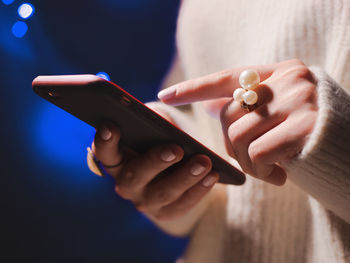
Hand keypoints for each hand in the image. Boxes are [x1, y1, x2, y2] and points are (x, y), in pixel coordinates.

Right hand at [90, 123, 218, 220]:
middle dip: (155, 162)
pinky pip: (182, 204)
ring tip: (204, 162)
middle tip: (176, 149)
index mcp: (118, 160)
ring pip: (162, 193)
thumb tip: (163, 123)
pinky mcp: (165, 213)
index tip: (111, 126)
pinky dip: (199, 190)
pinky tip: (212, 176)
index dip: (104, 141)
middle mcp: (126, 183)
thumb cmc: (160, 143)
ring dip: (185, 177)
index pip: (104, 152)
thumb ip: (154, 123)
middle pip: (135, 176)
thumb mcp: (154, 130)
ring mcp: (145, 201)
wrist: (172, 173)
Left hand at [158, 59, 317, 185]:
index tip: (165, 95)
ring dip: (248, 163)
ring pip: (238, 136)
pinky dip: (261, 172)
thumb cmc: (313, 138)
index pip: (227, 77)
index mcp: (280, 72)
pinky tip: (280, 176)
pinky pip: (257, 153)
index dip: (194, 88)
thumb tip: (210, 107)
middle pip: (229, 115)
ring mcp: (298, 99)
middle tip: (254, 161)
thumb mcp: (281, 115)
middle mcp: (289, 78)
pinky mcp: (306, 126)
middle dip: (233, 147)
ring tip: (269, 170)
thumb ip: (250, 107)